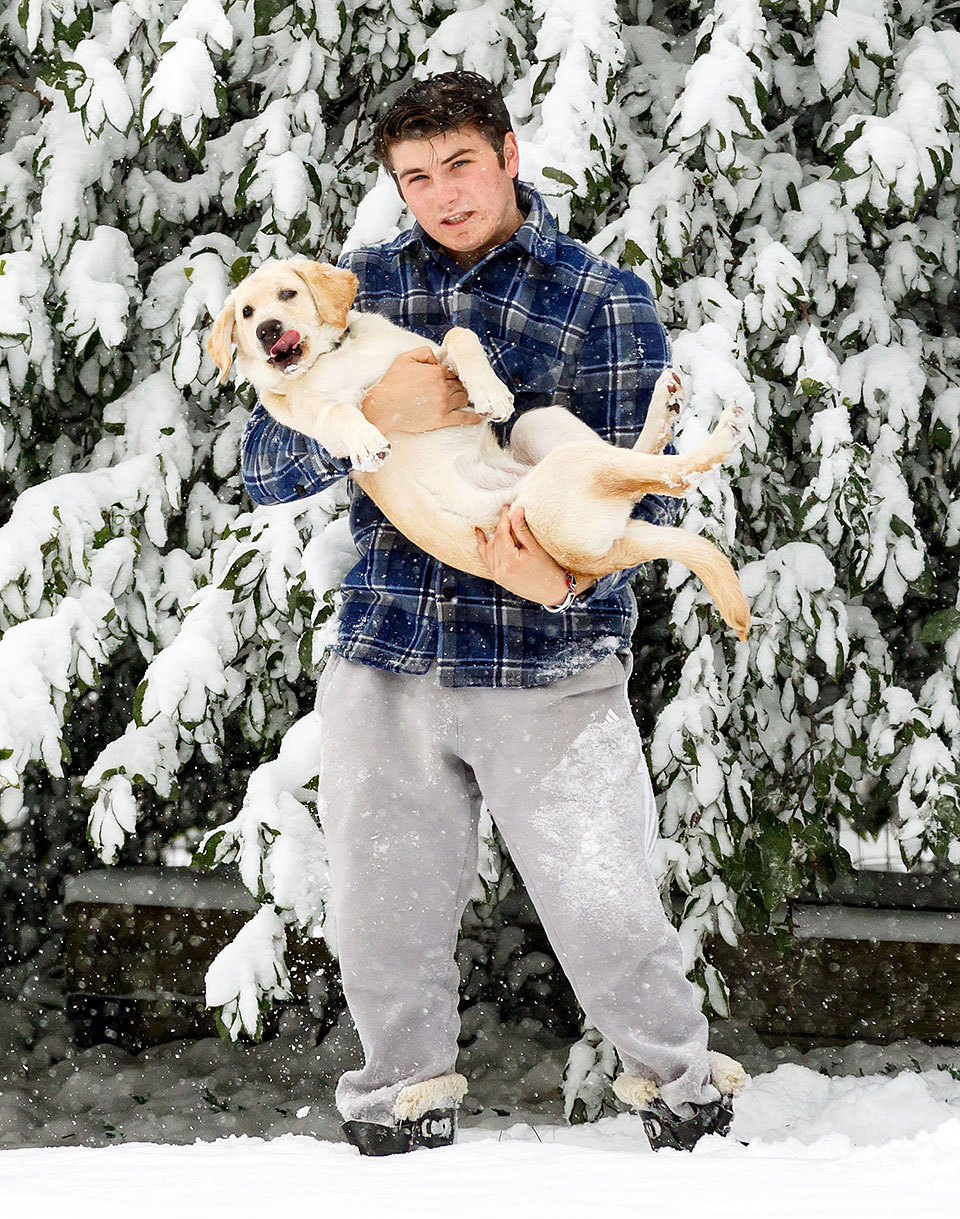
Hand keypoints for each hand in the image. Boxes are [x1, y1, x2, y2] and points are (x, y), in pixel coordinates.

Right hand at [362, 347, 483, 433]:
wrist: (384, 407)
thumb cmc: (392, 384)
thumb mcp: (404, 359)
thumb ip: (424, 352)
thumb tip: (437, 357)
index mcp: (435, 372)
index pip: (451, 371)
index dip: (449, 374)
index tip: (448, 378)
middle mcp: (443, 387)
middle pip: (459, 384)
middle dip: (459, 385)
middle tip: (459, 388)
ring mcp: (444, 404)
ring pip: (463, 398)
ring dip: (465, 397)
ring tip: (470, 398)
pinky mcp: (442, 419)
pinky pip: (463, 417)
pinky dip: (473, 416)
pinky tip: (480, 416)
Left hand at [475, 505, 594, 605]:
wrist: (552, 592)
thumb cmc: (548, 570)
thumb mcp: (535, 548)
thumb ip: (522, 529)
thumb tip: (516, 511)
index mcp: (509, 562)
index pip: (502, 534)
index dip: (504, 519)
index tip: (507, 508)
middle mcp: (499, 570)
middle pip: (495, 541)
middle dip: (500, 526)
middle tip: (508, 513)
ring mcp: (497, 575)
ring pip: (489, 549)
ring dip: (494, 535)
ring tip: (502, 523)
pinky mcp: (498, 577)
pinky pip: (486, 559)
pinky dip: (483, 546)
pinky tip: (480, 534)